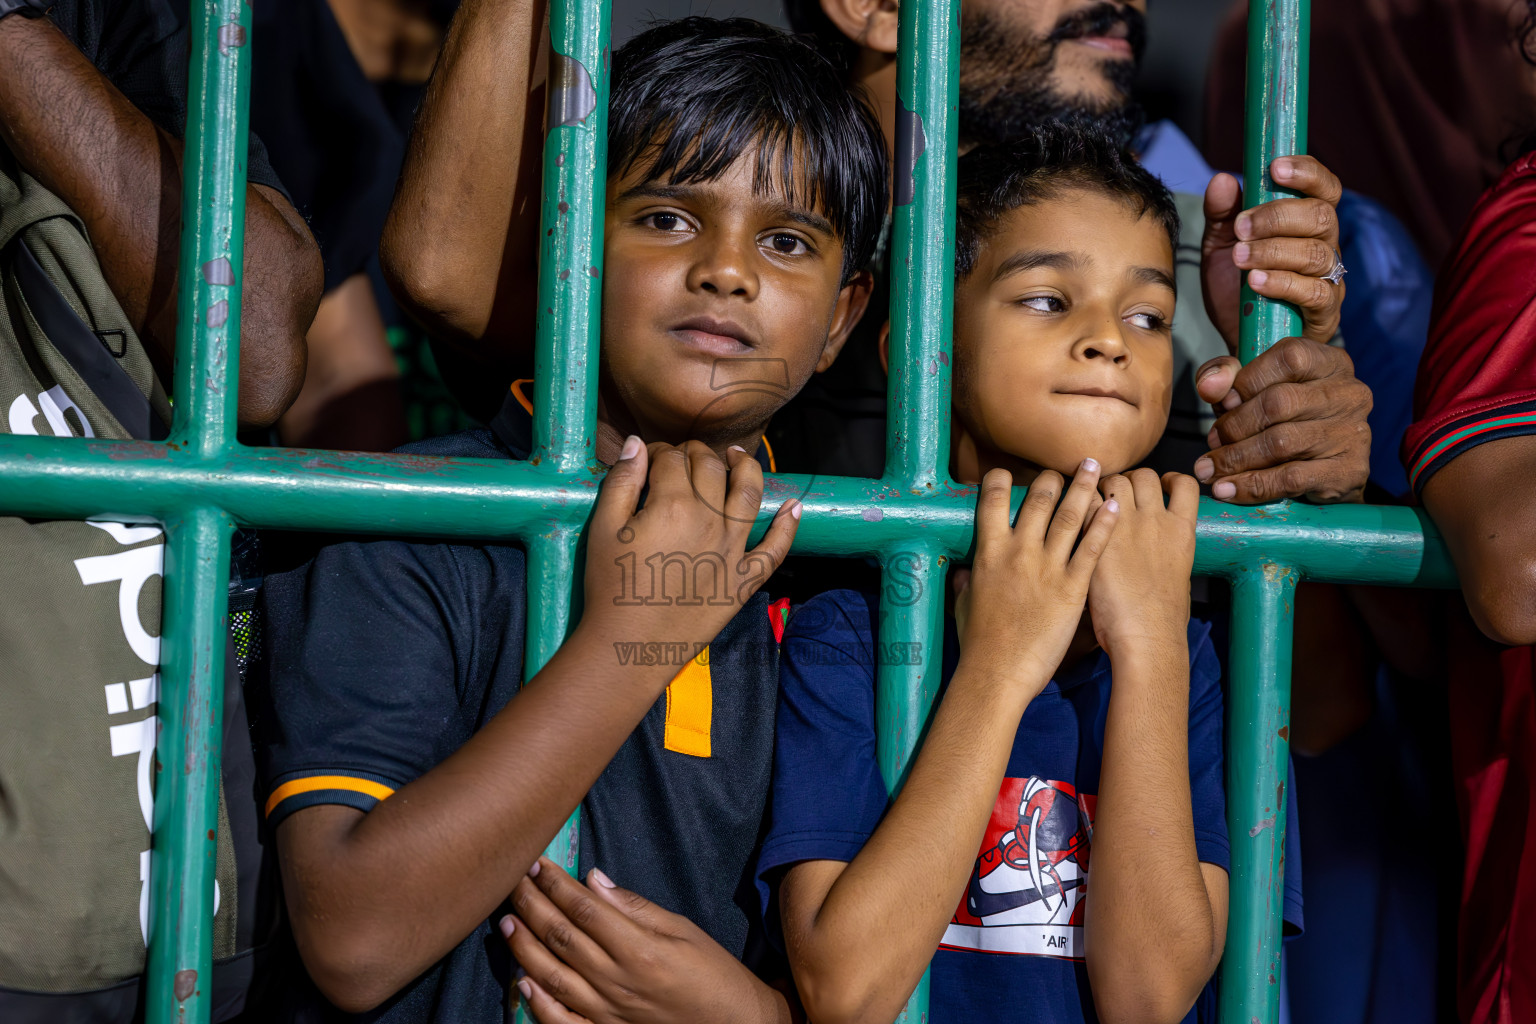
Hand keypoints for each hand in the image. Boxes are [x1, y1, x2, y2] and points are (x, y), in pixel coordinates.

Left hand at [503, 858, 785, 1023]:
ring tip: (506, 922)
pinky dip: (539, 1003)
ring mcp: (608, 1012)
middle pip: (561, 937)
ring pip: (553, 976)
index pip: (584, 909)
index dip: (556, 884)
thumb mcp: (682, 928)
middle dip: (532, 905)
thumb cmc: (712, 971)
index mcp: (640, 949)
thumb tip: (593, 880)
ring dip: (525, 947)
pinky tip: (522, 982)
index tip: (537, 864)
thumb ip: (635, 906)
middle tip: (513, 882)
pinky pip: (563, 1022)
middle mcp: (618, 981)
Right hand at [580, 438, 799, 649]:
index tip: (650, 458)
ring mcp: (732, 549)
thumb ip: (622, 481)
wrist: (629, 644)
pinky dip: (789, 526)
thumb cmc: (610, 588)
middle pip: (709, 468)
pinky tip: (794, 506)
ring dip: (745, 467)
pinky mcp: (744, 579)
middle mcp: (710, 520)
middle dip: (695, 454)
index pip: (671, 459)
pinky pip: (775, 549)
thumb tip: (639, 444)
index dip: (659, 452)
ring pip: (749, 493)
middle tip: (683, 457)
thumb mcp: (604, 529)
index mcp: (672, 504)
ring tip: (737, 456)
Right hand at [955, 461, 1119, 693]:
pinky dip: (1104, 523)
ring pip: (1069, 514)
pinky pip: (1092, 547)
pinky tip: (1114, 506)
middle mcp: (1018, 551)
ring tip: (1095, 467)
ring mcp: (1047, 567)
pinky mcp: (1073, 587)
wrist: (998, 674)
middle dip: (1052, 477)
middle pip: (1038, 498)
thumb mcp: (965, 604)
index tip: (1011, 473)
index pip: (992, 499)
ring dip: (1083, 487)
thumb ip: (968, 580)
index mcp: (988, 553)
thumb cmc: (979, 643)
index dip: (1002, 479)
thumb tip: (965, 570)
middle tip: (1064, 468)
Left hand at [1088, 470, 1197, 657]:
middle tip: (1116, 494)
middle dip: (1129, 479)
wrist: (1146, 636)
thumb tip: (1159, 550)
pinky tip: (1075, 509)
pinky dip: (1080, 499)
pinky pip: (1086, 500)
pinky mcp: (1097, 536)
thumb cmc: (1163, 619)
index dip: (1169, 479)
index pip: (1184, 484)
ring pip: (1115, 480)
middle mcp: (1157, 519)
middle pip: (1144, 476)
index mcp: (1183, 530)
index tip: (1161, 484)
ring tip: (1094, 499)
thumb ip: (1168, 552)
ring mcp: (1127, 525)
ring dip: (1104, 484)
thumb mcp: (1178, 575)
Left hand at [1192, 338, 1371, 503]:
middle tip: (1212, 442)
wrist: (1326, 472)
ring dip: (1235, 459)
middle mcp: (1349, 393)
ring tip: (1210, 469)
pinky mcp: (1349, 470)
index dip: (1246, 381)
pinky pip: (1290, 479)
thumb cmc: (1286, 421)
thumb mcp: (1256, 388)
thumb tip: (1209, 386)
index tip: (1222, 403)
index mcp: (1330, 362)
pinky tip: (1228, 490)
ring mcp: (1352, 432)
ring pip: (1280, 443)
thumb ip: (1226, 375)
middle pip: (1278, 403)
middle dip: (1234, 426)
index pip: (1287, 358)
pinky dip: (1251, 486)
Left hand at [1202, 156, 1343, 350]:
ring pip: (1317, 253)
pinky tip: (1256, 281)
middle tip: (1241, 228)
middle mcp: (1326, 246)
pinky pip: (1315, 292)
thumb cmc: (1237, 288)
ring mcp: (1330, 279)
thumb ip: (1222, 215)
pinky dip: (1283, 283)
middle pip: (1321, 216)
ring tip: (1240, 257)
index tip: (1275, 168)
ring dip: (1274, 251)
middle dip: (1278, 217)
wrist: (1240, 339)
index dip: (1307, 173)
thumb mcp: (1221, 247)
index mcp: (1307, 223)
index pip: (1324, 188)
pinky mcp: (1325, 312)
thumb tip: (1221, 180)